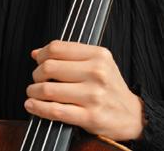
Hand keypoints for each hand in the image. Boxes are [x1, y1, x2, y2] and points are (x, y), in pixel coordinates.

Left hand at [24, 40, 145, 141]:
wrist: (131, 115)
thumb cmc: (109, 86)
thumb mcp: (97, 63)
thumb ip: (69, 55)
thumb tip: (36, 53)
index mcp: (98, 55)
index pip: (58, 48)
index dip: (42, 54)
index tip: (38, 60)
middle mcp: (97, 73)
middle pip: (50, 67)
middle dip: (36, 73)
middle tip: (36, 79)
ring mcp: (93, 95)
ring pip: (49, 89)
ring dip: (34, 91)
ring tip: (33, 92)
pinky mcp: (90, 117)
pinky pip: (56, 111)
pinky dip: (38, 108)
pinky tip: (32, 105)